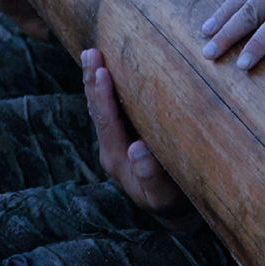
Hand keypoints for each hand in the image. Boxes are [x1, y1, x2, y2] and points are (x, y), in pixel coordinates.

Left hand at [82, 48, 193, 225]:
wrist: (174, 213)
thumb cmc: (173, 203)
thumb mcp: (164, 195)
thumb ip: (151, 174)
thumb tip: (138, 148)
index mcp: (117, 159)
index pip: (107, 122)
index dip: (103, 96)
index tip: (102, 71)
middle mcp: (111, 150)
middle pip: (97, 111)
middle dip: (92, 81)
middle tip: (90, 52)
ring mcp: (116, 145)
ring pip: (101, 109)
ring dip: (96, 82)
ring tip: (92, 55)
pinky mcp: (124, 141)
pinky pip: (111, 112)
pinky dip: (108, 91)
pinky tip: (110, 73)